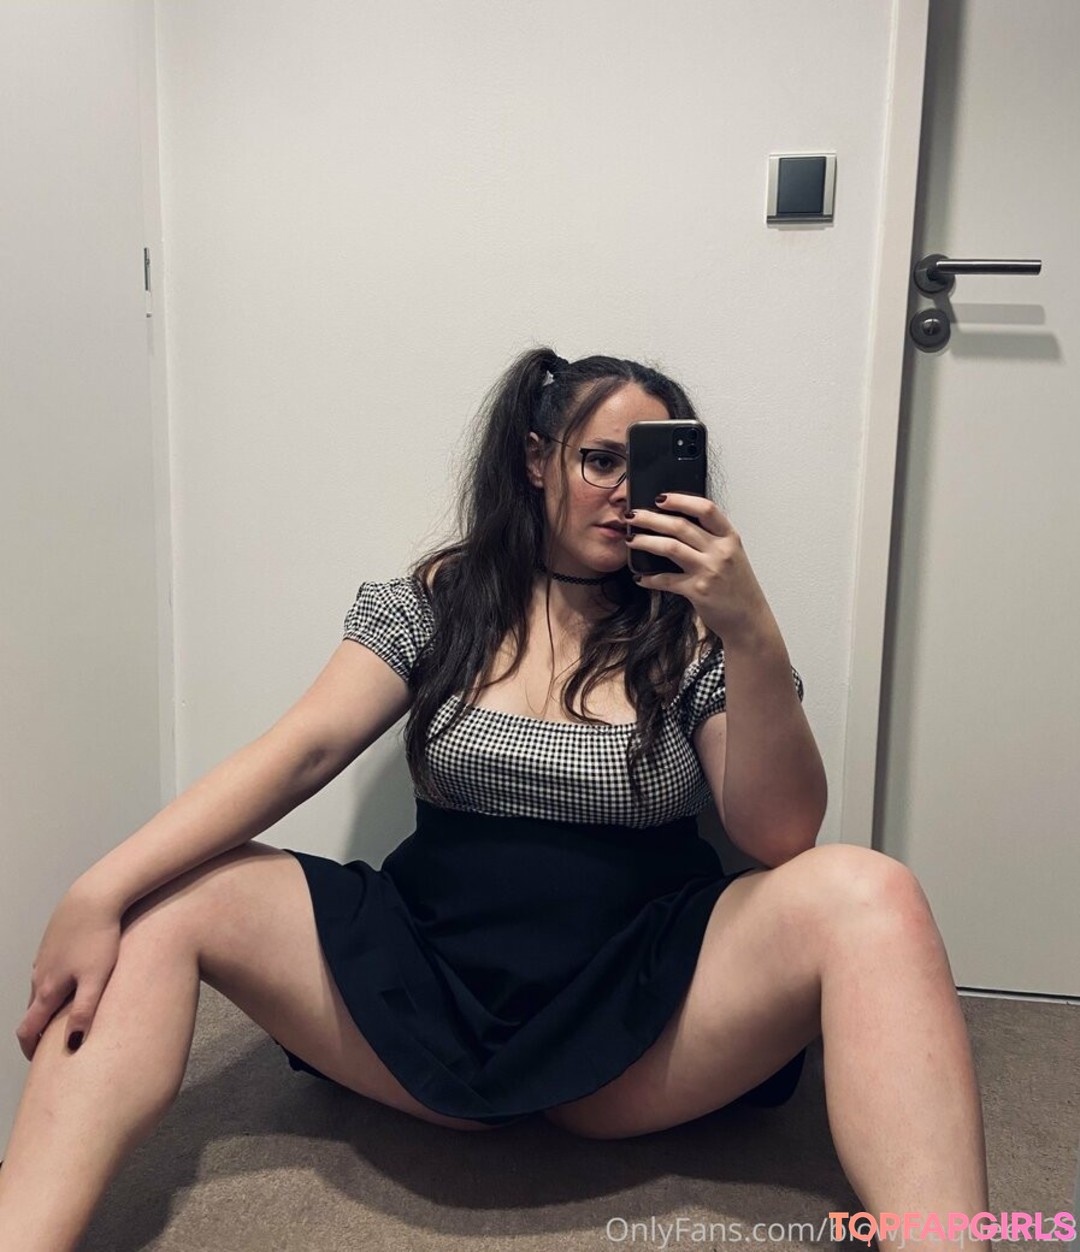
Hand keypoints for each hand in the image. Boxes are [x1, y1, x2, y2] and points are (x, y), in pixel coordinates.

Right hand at [16, 887, 121, 1060]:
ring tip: (63, 1017)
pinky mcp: (53, 943)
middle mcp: (39, 976)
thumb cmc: (98, 936)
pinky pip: (49, 971)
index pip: (28, 1029)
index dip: (30, 1049)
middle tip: (52, 1044)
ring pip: (40, 990)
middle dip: (38, 1030)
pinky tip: (71, 982)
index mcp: (47, 989)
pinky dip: (54, 985)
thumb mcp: (96, 978)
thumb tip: (72, 1044)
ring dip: (46, 1007)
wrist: (94, 897)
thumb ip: (84, 1011)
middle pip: (33, 1011)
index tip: (38, 1062)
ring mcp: (44, 958)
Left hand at [626, 493, 775, 643]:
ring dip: (646, 542)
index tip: (660, 498)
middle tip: (632, 516)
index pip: (706, 509)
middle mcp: (720, 551)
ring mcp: (709, 571)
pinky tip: (640, 577)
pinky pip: (667, 580)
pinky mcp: (698, 591)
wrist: (749, 620)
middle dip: (651, 518)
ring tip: (631, 540)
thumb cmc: (738, 587)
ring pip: (670, 547)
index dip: (681, 500)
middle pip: (680, 525)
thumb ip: (711, 539)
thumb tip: (678, 523)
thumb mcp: (732, 555)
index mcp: (729, 538)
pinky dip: (650, 578)